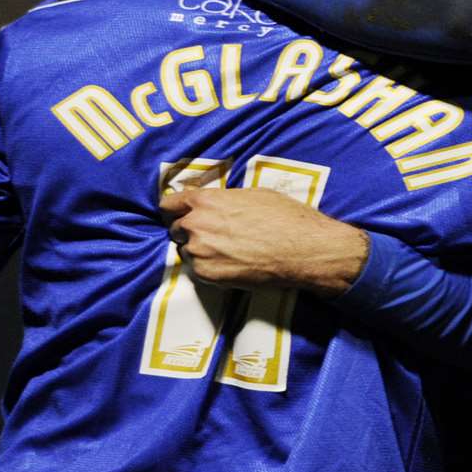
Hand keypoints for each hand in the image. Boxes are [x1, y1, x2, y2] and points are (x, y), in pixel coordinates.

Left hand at [158, 187, 369, 297]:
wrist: (302, 249)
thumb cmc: (284, 218)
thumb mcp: (251, 195)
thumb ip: (222, 200)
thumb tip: (210, 204)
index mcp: (205, 201)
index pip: (168, 205)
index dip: (174, 211)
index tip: (179, 216)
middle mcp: (196, 225)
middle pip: (176, 230)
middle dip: (190, 232)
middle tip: (212, 237)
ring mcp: (200, 252)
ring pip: (187, 252)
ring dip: (200, 252)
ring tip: (226, 253)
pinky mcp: (208, 275)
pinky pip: (198, 271)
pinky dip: (210, 269)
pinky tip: (232, 265)